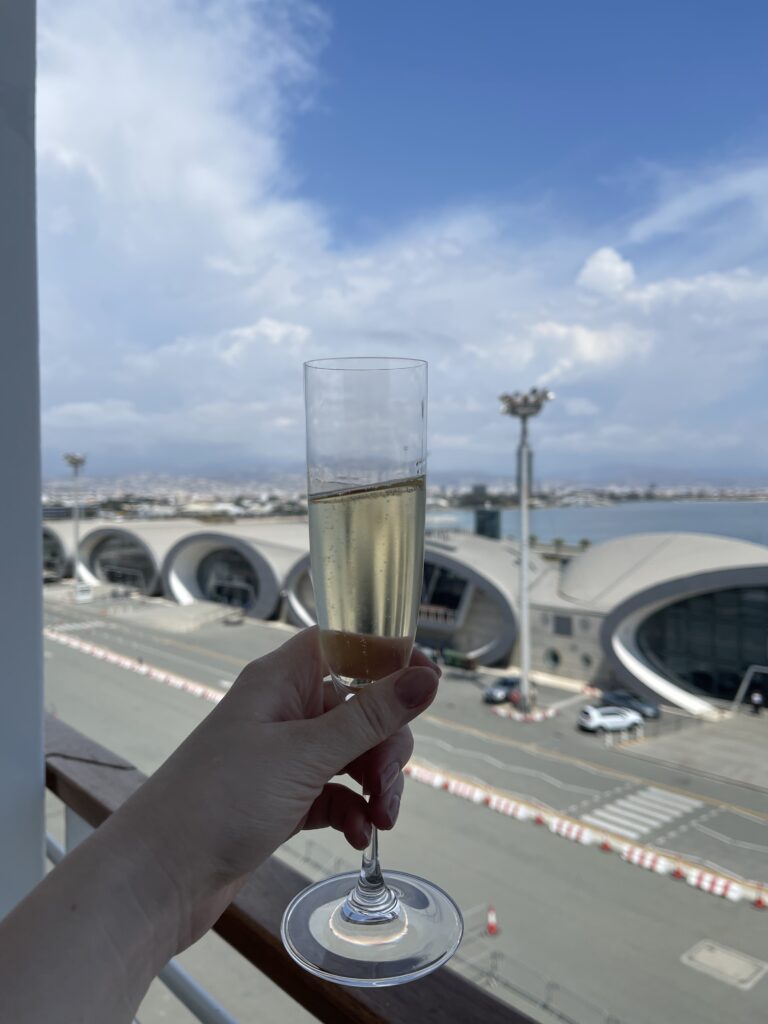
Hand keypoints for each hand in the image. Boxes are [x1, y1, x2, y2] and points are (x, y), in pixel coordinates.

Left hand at [113, 626, 440, 952]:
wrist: (158, 877)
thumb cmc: (219, 799)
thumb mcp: (304, 754)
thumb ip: (371, 717)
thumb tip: (428, 677)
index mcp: (281, 679)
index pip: (346, 644)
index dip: (388, 656)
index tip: (427, 683)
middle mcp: (284, 710)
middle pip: (360, 705)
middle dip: (387, 743)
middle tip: (387, 782)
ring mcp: (284, 755)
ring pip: (353, 752)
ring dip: (376, 783)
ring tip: (381, 818)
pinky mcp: (284, 797)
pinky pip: (336, 791)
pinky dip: (353, 810)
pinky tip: (358, 835)